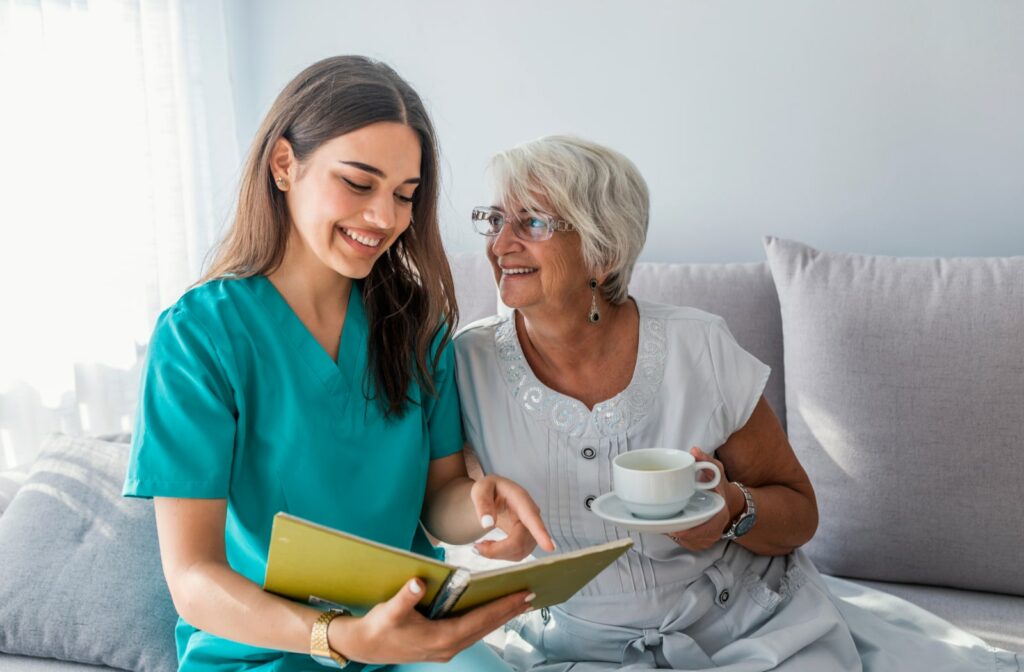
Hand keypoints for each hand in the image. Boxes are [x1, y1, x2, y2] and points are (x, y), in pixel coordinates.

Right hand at [330, 578, 532, 664]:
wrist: (365, 646)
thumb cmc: (379, 627)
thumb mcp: (390, 611)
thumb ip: (405, 598)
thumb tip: (418, 584)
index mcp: (441, 638)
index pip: (480, 620)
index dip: (502, 607)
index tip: (521, 596)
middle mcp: (449, 646)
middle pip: (486, 627)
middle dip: (508, 611)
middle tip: (530, 595)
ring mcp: (446, 648)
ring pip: (481, 631)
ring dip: (499, 617)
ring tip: (518, 602)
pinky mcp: (442, 646)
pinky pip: (472, 632)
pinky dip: (486, 620)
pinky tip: (492, 612)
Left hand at [470, 475, 555, 560]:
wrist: (495, 495)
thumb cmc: (488, 490)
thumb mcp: (480, 489)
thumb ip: (482, 503)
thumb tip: (488, 524)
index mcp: (520, 498)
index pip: (531, 517)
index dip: (540, 533)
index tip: (550, 547)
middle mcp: (531, 514)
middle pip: (521, 541)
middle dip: (498, 550)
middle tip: (476, 548)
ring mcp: (532, 528)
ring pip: (520, 552)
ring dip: (498, 554)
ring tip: (481, 545)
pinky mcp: (528, 539)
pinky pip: (518, 554)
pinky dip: (501, 555)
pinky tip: (491, 546)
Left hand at [665, 447, 732, 551]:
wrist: (727, 502)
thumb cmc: (719, 487)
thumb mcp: (716, 470)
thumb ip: (706, 460)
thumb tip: (694, 451)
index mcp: (719, 515)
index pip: (703, 529)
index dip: (685, 530)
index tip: (670, 526)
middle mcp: (714, 531)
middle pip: (689, 537)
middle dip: (671, 529)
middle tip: (655, 519)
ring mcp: (706, 540)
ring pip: (684, 541)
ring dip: (670, 532)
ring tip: (658, 520)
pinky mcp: (698, 543)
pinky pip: (683, 542)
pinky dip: (673, 533)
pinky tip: (665, 523)